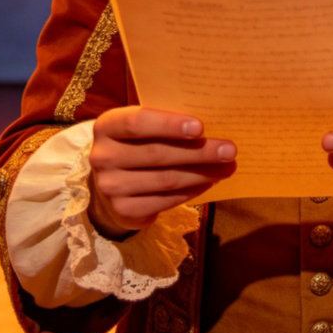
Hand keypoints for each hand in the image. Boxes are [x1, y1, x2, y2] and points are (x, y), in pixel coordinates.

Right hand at [88, 106, 235, 237]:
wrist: (109, 182)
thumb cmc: (136, 144)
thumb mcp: (142, 127)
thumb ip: (165, 121)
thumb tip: (213, 123)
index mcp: (107, 125)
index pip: (137, 122)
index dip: (169, 124)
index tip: (201, 127)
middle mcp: (102, 156)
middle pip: (158, 154)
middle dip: (199, 152)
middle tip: (230, 150)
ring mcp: (110, 187)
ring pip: (166, 179)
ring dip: (202, 174)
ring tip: (227, 167)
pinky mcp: (123, 211)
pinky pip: (165, 201)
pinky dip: (192, 191)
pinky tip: (209, 182)